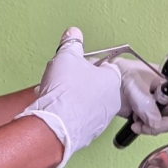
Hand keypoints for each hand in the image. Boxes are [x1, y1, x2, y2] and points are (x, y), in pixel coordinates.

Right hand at [16, 28, 122, 167]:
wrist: (55, 124)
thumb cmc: (65, 90)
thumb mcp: (67, 56)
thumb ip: (72, 43)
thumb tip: (73, 33)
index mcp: (112, 79)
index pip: (104, 66)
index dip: (86, 64)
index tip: (75, 66)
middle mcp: (112, 101)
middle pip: (95, 86)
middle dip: (77, 82)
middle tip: (63, 80)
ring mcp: (102, 119)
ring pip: (87, 103)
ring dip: (72, 98)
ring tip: (55, 96)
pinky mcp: (90, 134)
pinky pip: (80, 119)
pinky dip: (69, 114)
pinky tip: (56, 111)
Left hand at [114, 58, 167, 136]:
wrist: (110, 85)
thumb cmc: (125, 76)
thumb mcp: (135, 88)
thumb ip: (147, 105)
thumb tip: (155, 121)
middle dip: (165, 124)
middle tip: (148, 125)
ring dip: (153, 127)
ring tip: (136, 121)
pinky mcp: (161, 115)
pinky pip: (162, 128)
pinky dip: (148, 128)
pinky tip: (136, 123)